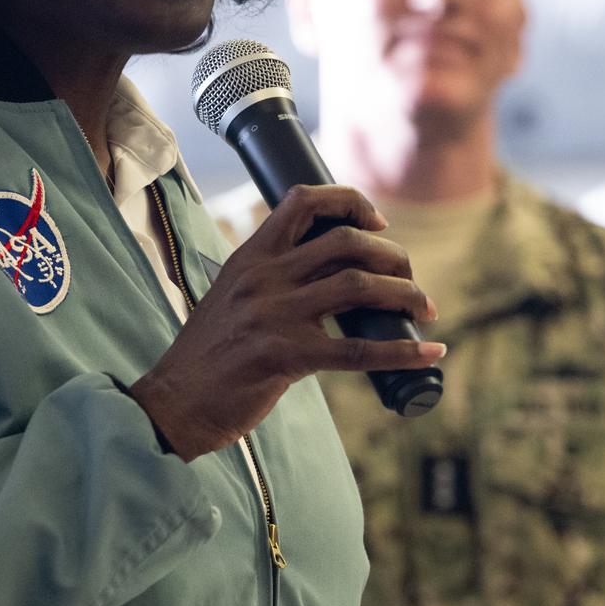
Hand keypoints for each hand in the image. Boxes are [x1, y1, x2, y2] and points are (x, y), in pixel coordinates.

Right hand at [129, 184, 445, 461]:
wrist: (175, 404)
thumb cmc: (210, 356)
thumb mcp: (233, 297)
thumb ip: (273, 280)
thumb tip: (334, 275)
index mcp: (250, 256)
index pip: (302, 201)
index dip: (350, 201)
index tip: (378, 222)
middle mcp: (263, 277)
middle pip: (346, 242)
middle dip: (392, 256)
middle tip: (410, 279)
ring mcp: (273, 315)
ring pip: (359, 287)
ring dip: (406, 295)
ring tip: (426, 309)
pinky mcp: (284, 357)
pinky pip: (358, 350)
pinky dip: (402, 351)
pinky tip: (429, 354)